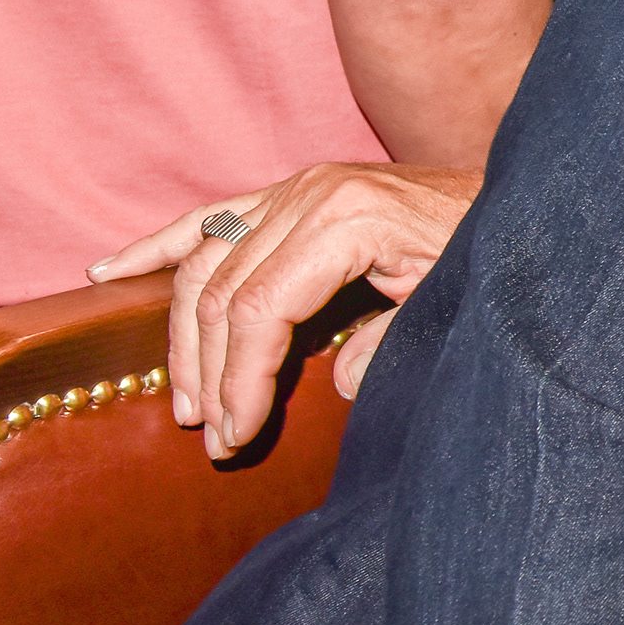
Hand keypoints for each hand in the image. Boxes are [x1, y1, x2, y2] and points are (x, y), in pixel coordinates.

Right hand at [91, 162, 477, 453]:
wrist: (515, 193)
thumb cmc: (486, 248)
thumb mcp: (449, 299)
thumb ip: (390, 343)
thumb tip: (332, 387)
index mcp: (346, 219)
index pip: (260, 310)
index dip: (240, 380)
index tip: (236, 436)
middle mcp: (308, 194)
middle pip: (221, 292)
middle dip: (210, 373)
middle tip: (214, 436)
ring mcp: (293, 187)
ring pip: (203, 263)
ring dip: (185, 337)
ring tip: (186, 402)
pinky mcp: (288, 190)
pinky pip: (207, 219)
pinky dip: (155, 248)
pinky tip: (108, 273)